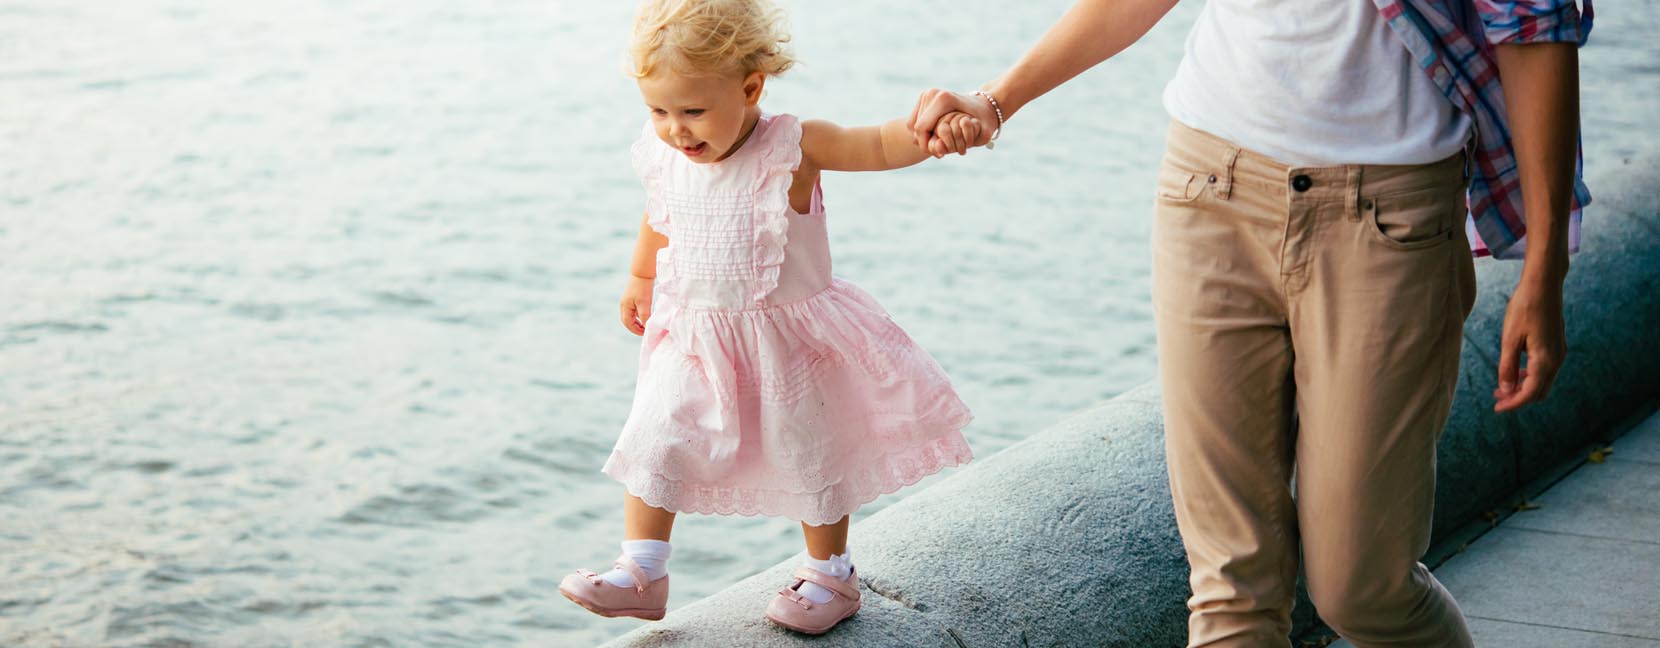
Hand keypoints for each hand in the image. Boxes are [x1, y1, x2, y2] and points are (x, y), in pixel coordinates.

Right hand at [620, 275, 653, 335]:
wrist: (643, 272)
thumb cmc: (643, 288)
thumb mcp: (645, 304)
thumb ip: (645, 316)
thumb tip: (646, 327)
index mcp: (625, 307)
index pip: (628, 323)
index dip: (635, 330)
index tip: (645, 333)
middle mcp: (624, 305)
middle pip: (627, 321)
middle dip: (635, 327)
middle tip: (644, 331)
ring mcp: (627, 301)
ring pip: (630, 316)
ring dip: (637, 322)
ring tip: (646, 325)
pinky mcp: (631, 298)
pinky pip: (633, 310)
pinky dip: (638, 316)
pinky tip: (645, 316)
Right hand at [907, 88, 996, 154]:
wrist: (983, 104)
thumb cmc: (983, 121)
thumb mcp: (982, 133)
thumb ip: (963, 142)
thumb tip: (939, 152)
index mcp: (943, 99)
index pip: (921, 128)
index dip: (926, 145)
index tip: (939, 155)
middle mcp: (932, 93)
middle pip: (915, 126)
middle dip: (924, 142)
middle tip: (938, 152)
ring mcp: (927, 93)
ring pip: (912, 124)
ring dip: (921, 137)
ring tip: (937, 144)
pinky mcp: (924, 96)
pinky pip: (914, 120)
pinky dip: (921, 131)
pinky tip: (934, 136)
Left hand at [1494, 280, 1566, 411]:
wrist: (1543, 286)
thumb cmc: (1524, 308)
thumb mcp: (1510, 338)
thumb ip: (1507, 366)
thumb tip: (1506, 390)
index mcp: (1545, 361)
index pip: (1530, 393)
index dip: (1513, 404)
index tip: (1496, 409)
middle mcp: (1556, 360)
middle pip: (1539, 391)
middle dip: (1518, 398)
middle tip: (1497, 398)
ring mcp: (1558, 353)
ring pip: (1542, 381)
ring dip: (1524, 387)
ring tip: (1502, 387)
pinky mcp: (1556, 346)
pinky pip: (1545, 370)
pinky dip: (1530, 376)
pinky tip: (1515, 372)